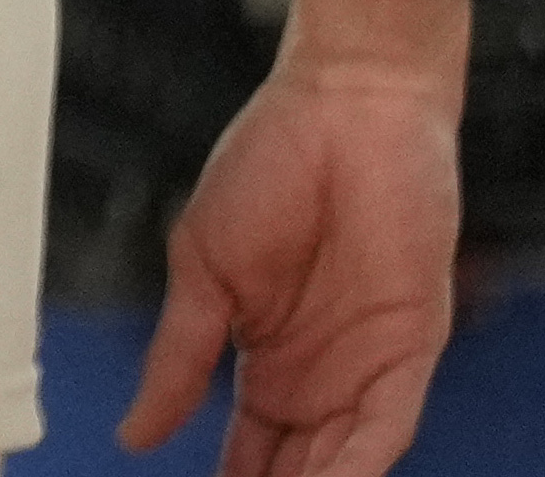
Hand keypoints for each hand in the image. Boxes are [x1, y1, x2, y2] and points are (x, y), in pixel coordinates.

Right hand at [128, 58, 454, 476]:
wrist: (344, 105)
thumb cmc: (274, 161)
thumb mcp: (202, 271)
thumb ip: (178, 358)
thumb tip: (134, 434)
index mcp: (266, 361)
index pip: (247, 455)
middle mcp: (320, 378)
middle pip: (294, 473)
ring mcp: (366, 369)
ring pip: (339, 466)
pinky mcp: (410, 352)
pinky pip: (385, 432)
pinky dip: (355, 470)